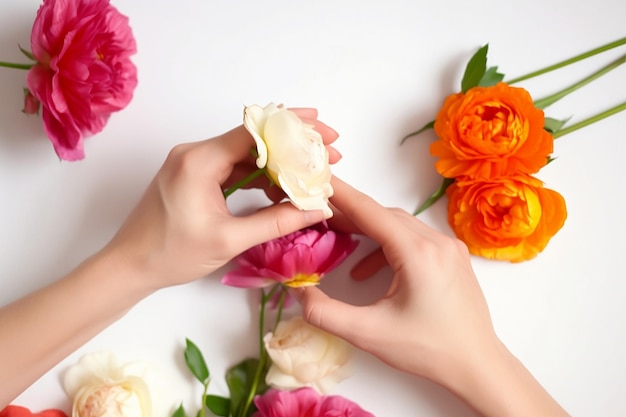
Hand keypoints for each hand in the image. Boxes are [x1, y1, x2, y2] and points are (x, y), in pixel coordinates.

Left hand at [103, 108, 338, 290]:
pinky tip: (280, 188)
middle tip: (327, 151)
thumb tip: (317, 209)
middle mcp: (195, 152)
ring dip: (276, 162)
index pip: (254, 131)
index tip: (322, 130)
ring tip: (310, 173)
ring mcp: (192, 162)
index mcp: (199, 160)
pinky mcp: (192, 175)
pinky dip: (257, 175)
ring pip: (244, 153)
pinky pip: (232, 167)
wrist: (129, 266)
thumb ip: (276, 222)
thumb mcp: (229, 239)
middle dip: (291, 145)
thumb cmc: (171, 254)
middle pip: (252, 138)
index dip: (293, 128)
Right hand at [295, 177, 568, 416]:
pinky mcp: (454, 258)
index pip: (370, 212)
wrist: (478, 366)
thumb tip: (299, 294)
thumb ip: (325, 313)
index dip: (341, 195)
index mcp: (418, 253)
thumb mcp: (369, 333)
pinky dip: (388, 246)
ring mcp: (449, 248)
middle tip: (320, 216)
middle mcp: (437, 242)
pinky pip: (415, 239)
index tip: (319, 179)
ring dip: (370, 229)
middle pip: (385, 215)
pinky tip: (370, 270)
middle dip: (351, 214)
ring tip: (341, 239)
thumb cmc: (427, 350)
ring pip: (401, 225)